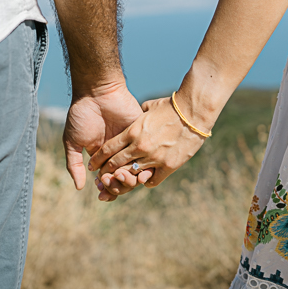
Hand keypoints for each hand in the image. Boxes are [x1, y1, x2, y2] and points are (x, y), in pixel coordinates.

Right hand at [63, 81, 153, 191]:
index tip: (101, 191)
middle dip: (117, 186)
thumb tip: (80, 187)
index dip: (107, 188)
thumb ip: (74, 164)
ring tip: (118, 176)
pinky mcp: (142, 134)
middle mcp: (119, 152)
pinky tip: (134, 170)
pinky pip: (147, 155)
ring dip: (128, 179)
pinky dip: (142, 166)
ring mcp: (132, 144)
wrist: (96, 92)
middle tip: (108, 183)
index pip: (110, 178)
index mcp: (104, 156)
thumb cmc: (82, 114)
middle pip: (124, 178)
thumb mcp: (72, 141)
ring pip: (136, 170)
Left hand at [87, 95, 207, 190]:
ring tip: (120, 182)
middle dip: (106, 172)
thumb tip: (134, 116)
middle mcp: (140, 146)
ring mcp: (154, 157)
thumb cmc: (172, 106)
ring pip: (131, 174)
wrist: (194, 111)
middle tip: (102, 178)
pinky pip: (152, 180)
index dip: (99, 159)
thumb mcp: (149, 108)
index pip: (108, 149)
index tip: (93, 165)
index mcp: (133, 131)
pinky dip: (145, 180)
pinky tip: (143, 179)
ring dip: (124, 179)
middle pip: (116, 164)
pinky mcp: (168, 166)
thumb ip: (138, 116)